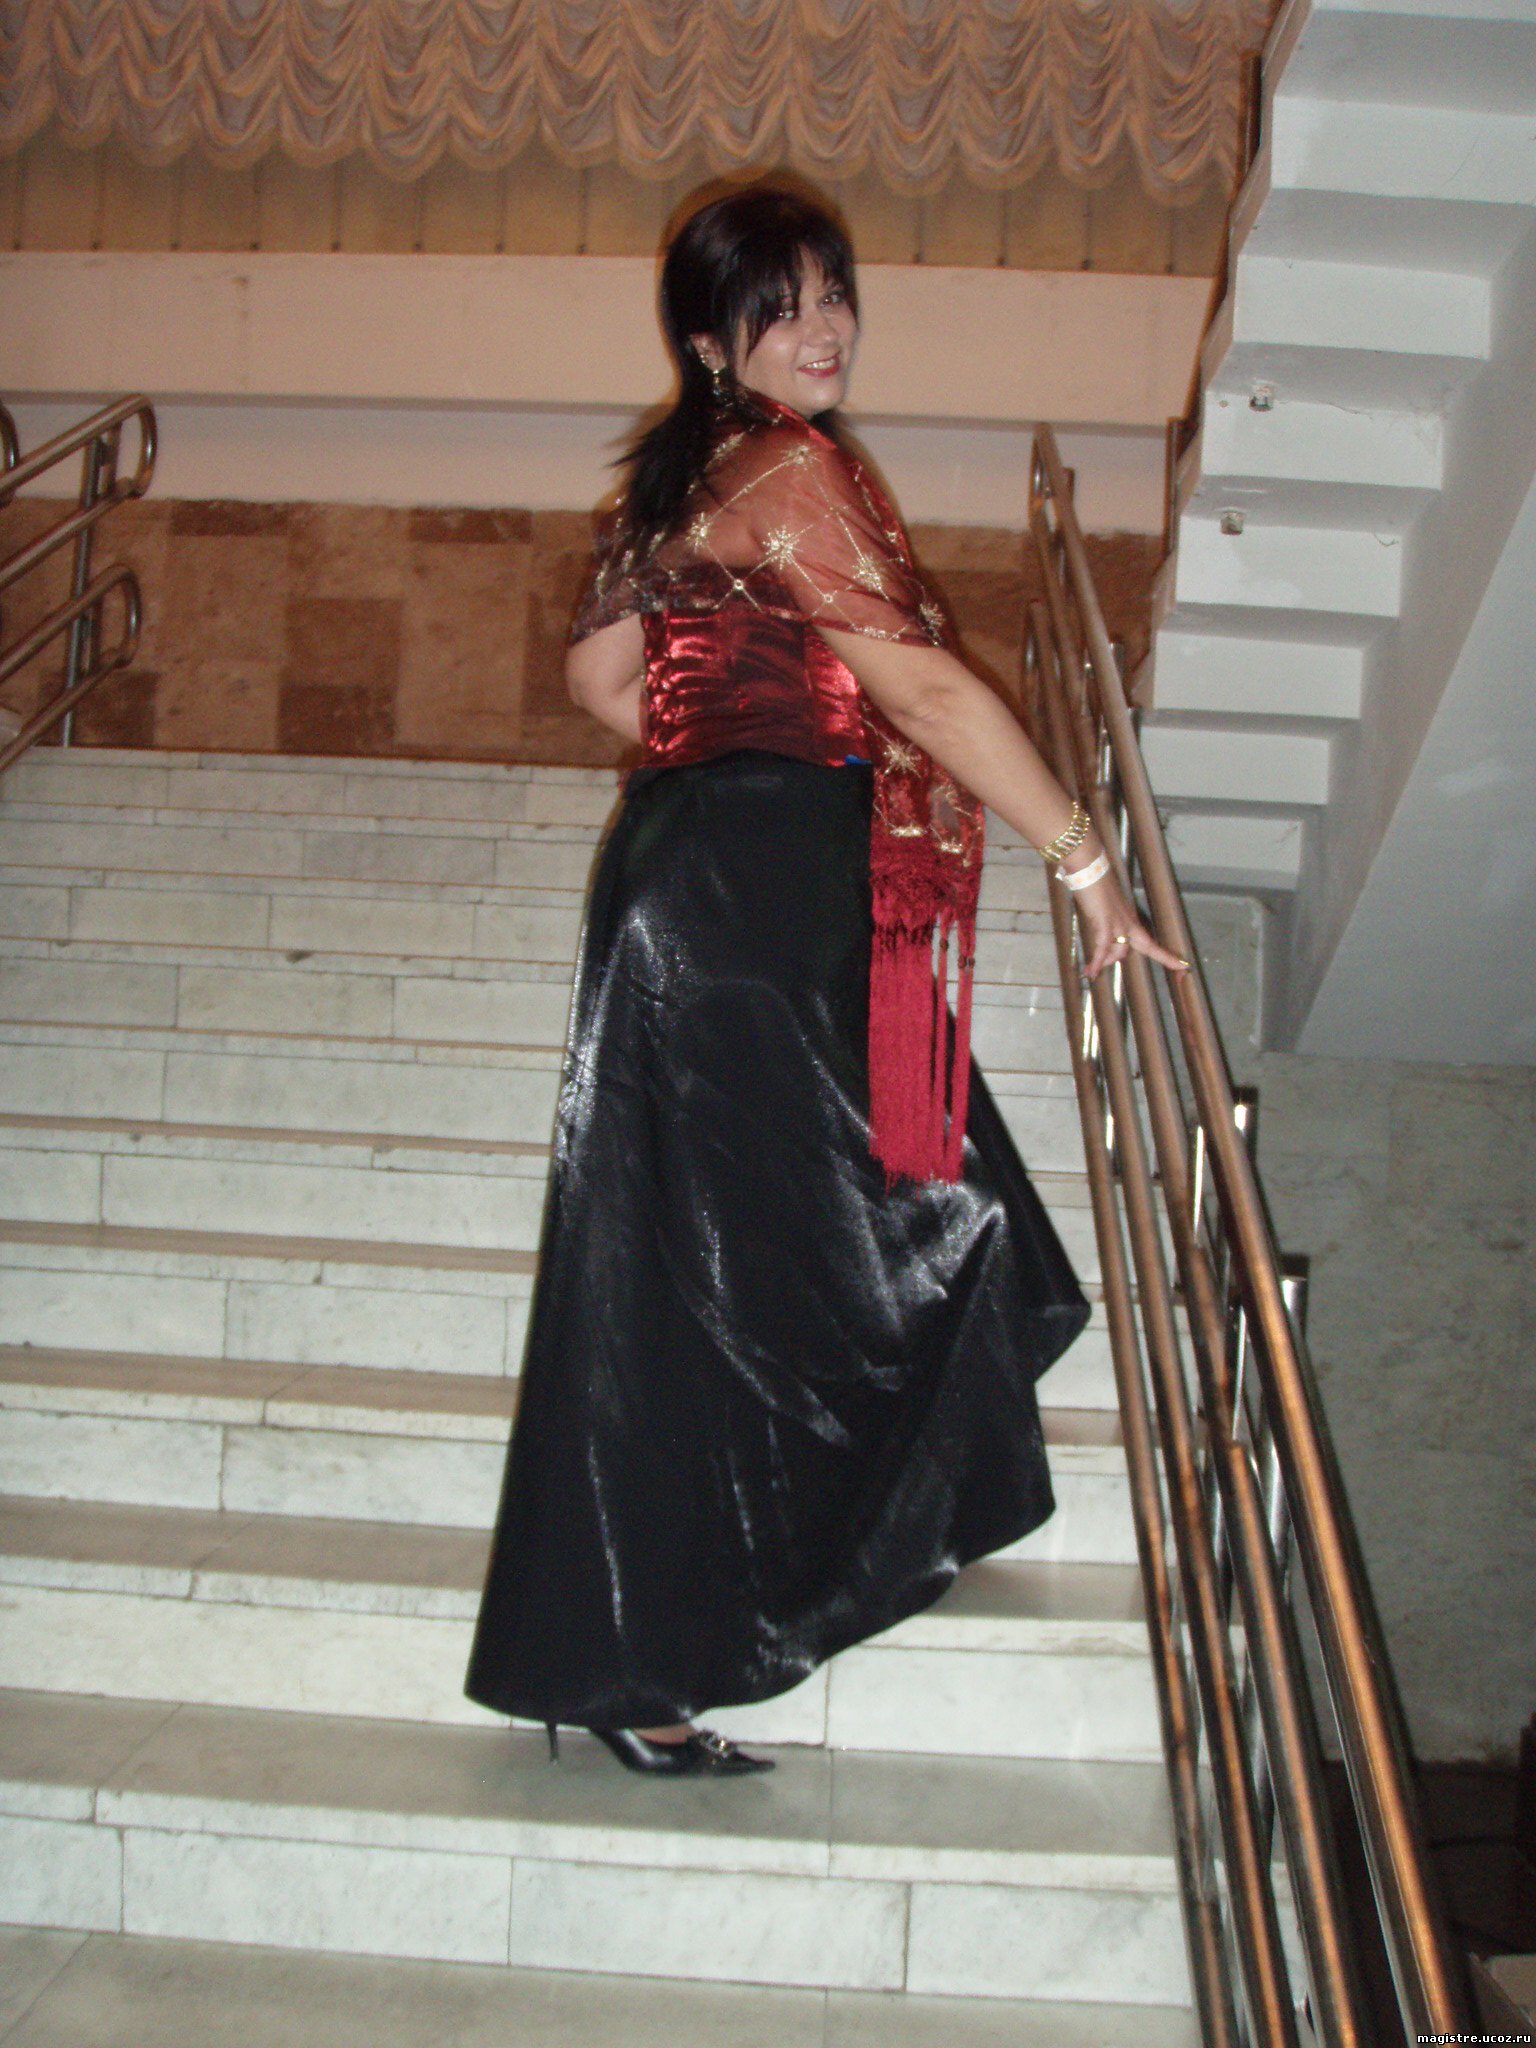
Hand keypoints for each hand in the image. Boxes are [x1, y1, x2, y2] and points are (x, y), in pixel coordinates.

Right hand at [1071, 870, 1188, 982]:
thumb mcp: (1103, 910)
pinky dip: (1097, 960)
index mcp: (1129, 918)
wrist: (1088, 869)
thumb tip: (1100, 938)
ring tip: (1091, 970)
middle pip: (1145, 946)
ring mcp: (1118, 922)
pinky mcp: (1105, 923)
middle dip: (1162, 958)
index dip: (1166, 955)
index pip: (1150, 941)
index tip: (1183, 965)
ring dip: (1105, 961)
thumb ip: (1104, 924)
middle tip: (1175, 970)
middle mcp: (1128, 922)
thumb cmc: (1093, 885)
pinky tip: (1091, 972)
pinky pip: (1103, 947)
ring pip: (1118, 951)